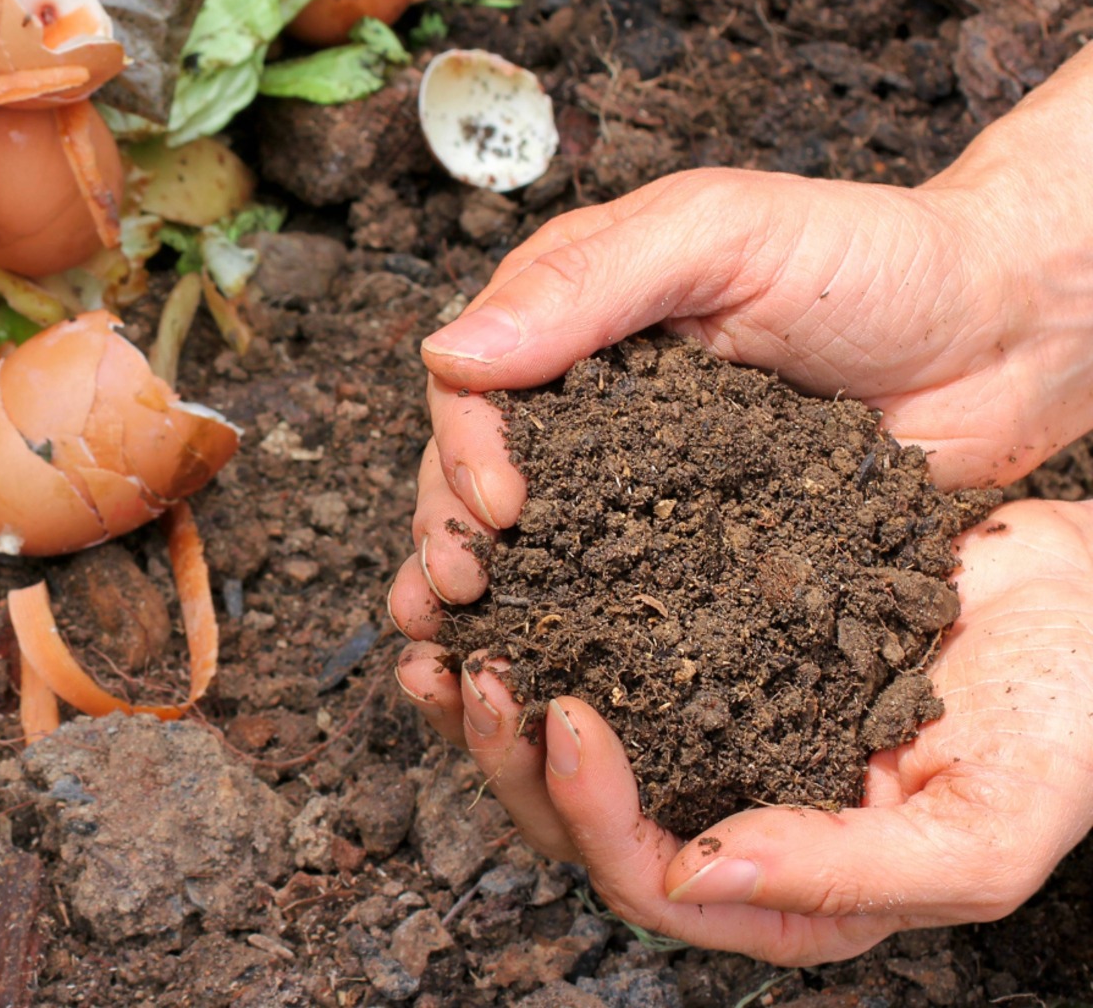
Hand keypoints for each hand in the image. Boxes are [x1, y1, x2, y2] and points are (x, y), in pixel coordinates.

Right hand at [388, 44, 1092, 636]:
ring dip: (489, 600)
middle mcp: (592, 405)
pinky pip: (624, 597)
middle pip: (480, 475)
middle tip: (462, 592)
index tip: (499, 505)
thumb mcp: (722, 234)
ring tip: (464, 654)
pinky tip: (548, 680)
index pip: (474, 385)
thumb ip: (588, 283)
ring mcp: (642, 483)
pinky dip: (576, 637)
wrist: (1010, 335)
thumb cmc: (876, 257)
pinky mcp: (698, 552)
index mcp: (575, 317)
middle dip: (451, 535)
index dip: (464, 448)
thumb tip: (448, 353)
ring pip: (535, 546)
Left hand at [396, 499, 1092, 965]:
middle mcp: (730, 818)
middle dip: (508, 753)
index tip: (562, 713)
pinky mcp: (698, 650)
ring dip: (492, 695)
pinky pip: (594, 646)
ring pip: (565, 740)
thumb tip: (694, 872)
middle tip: (471, 668)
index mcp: (788, 891)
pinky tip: (495, 579)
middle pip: (579, 820)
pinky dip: (538, 618)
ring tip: (441, 631)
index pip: (650, 880)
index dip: (589, 811)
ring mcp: (708, 733)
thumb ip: (849, 872)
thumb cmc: (1068, 726)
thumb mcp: (984, 825)